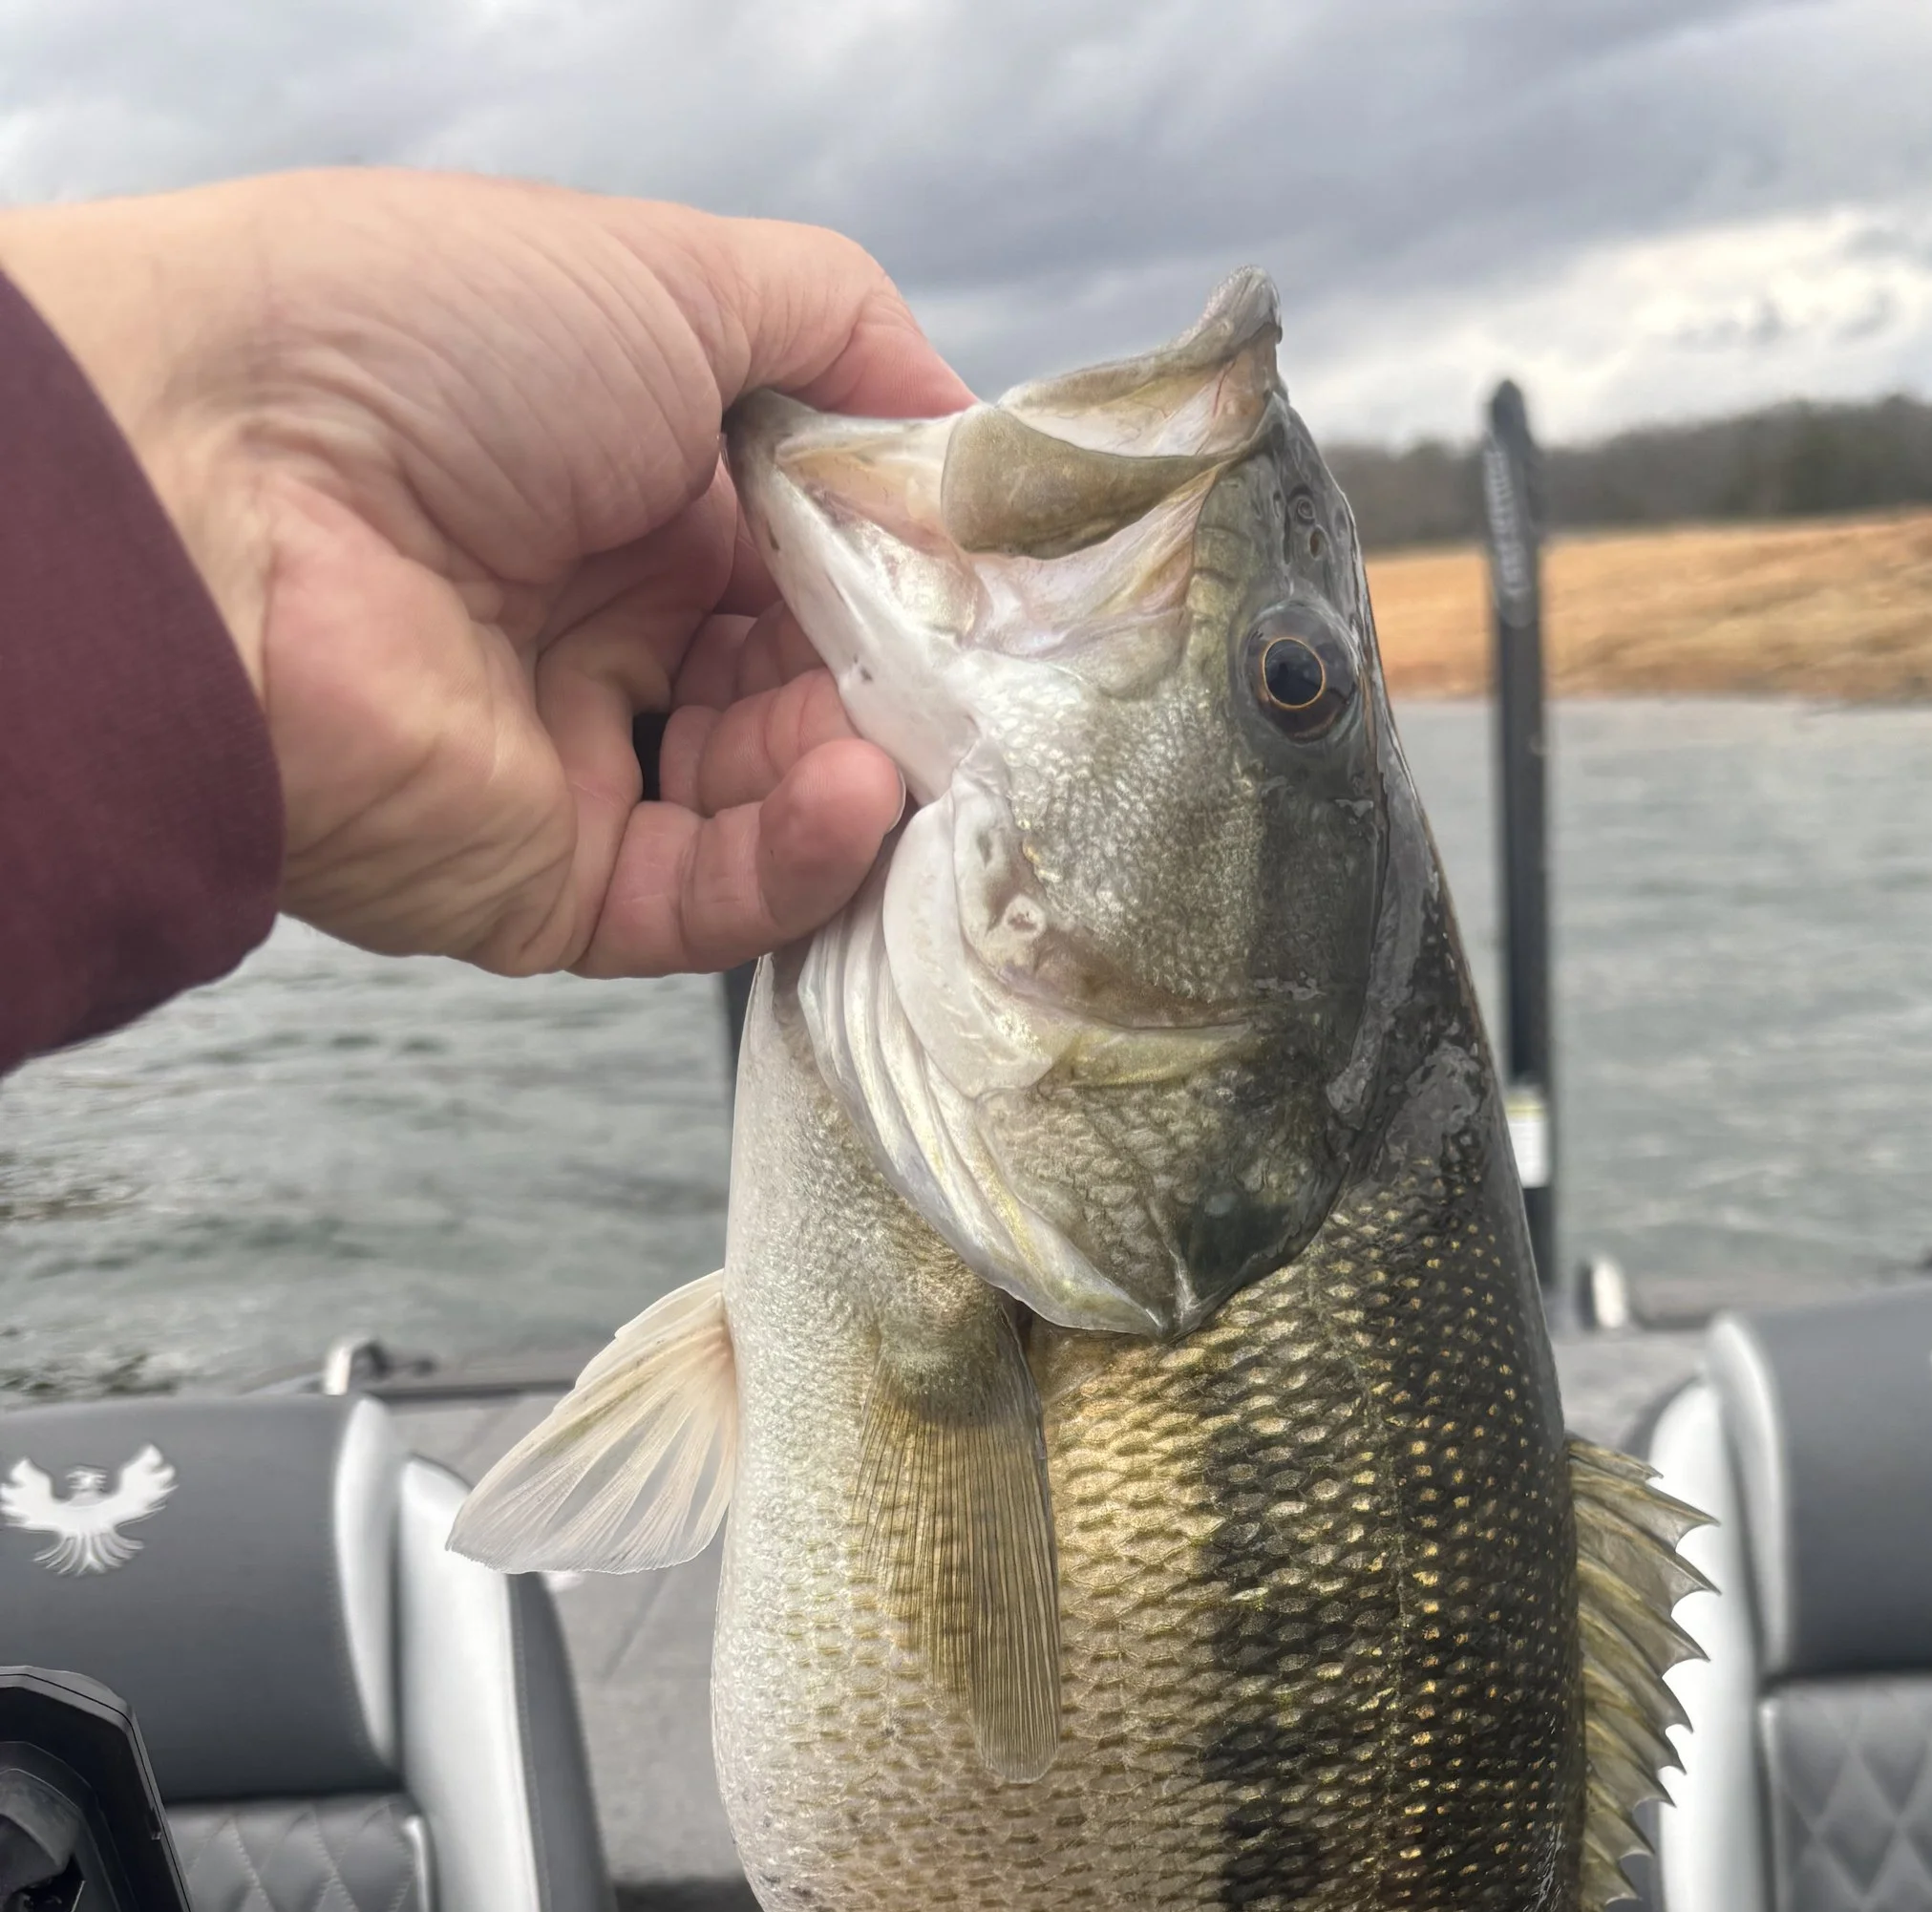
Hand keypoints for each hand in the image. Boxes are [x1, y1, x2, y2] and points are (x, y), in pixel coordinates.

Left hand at [0, 171, 967, 976]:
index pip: (815, 556)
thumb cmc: (422, 344)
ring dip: (864, 771)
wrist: (215, 490)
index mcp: (630, 483)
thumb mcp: (669, 277)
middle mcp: (605, 625)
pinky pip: (712, 900)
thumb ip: (837, 330)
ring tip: (905, 742)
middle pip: (814, 687)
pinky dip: (800, 857)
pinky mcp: (551, 886)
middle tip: (984, 681)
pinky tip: (849, 795)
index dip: (910, 573)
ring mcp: (578, 762)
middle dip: (903, 685)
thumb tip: (959, 432)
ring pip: (780, 803)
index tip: (1002, 583)